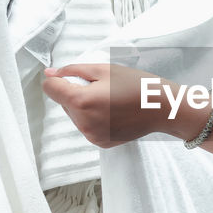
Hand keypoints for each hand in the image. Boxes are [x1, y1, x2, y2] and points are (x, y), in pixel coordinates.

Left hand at [42, 63, 182, 147]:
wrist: (161, 108)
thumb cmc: (136, 85)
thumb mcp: (104, 70)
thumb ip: (73, 70)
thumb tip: (50, 74)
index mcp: (81, 101)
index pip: (50, 88)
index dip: (58, 79)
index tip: (71, 76)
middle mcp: (83, 122)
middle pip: (63, 103)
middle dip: (75, 93)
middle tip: (102, 88)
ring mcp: (91, 135)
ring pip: (74, 115)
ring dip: (84, 106)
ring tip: (109, 100)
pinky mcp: (99, 142)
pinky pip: (86, 126)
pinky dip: (93, 118)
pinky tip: (112, 112)